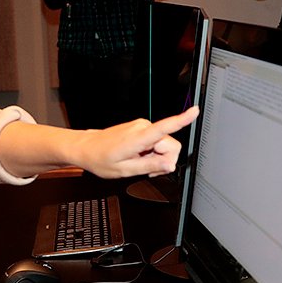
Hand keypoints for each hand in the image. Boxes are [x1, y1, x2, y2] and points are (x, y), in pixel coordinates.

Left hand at [73, 106, 200, 177]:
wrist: (87, 148)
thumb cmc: (101, 159)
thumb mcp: (124, 170)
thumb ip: (149, 167)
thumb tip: (170, 165)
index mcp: (137, 138)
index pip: (164, 127)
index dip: (181, 120)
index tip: (194, 111)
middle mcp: (142, 127)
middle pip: (171, 145)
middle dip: (165, 160)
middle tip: (148, 171)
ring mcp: (142, 126)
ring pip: (165, 144)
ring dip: (158, 157)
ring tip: (140, 163)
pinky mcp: (142, 127)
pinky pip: (158, 141)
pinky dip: (153, 152)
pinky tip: (140, 157)